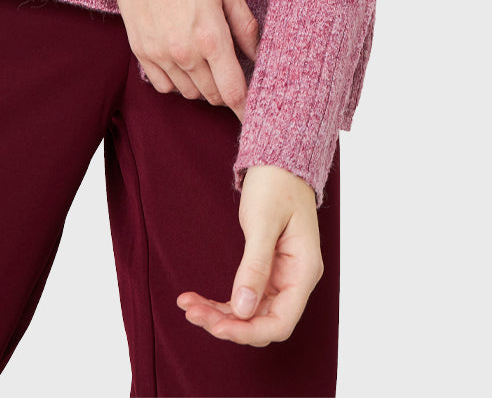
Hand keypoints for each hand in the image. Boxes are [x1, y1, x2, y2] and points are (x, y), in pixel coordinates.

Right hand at [114, 0, 259, 120]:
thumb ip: (245, 25)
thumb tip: (258, 55)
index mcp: (211, 36)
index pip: (233, 91)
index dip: (246, 109)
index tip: (255, 117)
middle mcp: (185, 53)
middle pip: (213, 96)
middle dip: (226, 91)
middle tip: (231, 73)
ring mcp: (160, 55)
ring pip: (189, 93)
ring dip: (202, 85)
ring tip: (206, 60)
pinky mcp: (141, 53)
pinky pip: (163, 86)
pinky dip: (176, 81)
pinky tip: (183, 61)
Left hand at [176, 164, 322, 345]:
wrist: (279, 160)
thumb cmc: (276, 184)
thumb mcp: (263, 222)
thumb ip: (255, 266)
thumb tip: (242, 310)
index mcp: (304, 271)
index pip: (280, 322)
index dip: (248, 331)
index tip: (217, 327)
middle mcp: (295, 280)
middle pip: (262, 322)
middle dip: (227, 323)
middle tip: (192, 312)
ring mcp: (281, 278)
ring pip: (250, 313)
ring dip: (219, 315)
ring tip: (188, 306)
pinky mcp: (267, 271)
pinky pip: (244, 297)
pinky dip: (221, 302)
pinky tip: (197, 300)